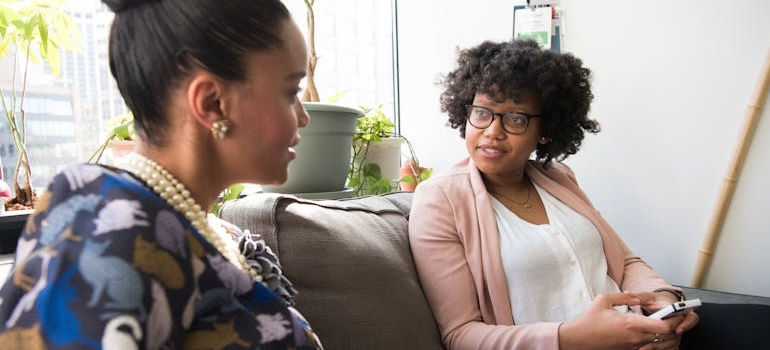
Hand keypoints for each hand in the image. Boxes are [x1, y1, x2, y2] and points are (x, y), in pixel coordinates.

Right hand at [558, 292, 674, 349]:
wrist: (579, 339)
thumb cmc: (589, 321)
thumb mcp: (603, 300)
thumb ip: (622, 296)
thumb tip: (635, 297)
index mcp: (631, 323)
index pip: (664, 327)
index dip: (674, 320)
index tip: (674, 314)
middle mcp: (635, 337)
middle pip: (665, 335)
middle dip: (670, 326)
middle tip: (667, 317)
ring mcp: (633, 345)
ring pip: (656, 341)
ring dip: (659, 332)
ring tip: (654, 322)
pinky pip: (646, 345)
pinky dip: (648, 338)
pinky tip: (640, 330)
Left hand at [634, 292, 699, 349]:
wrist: (661, 304)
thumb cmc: (656, 301)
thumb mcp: (647, 297)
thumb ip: (638, 296)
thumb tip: (628, 293)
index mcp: (677, 310)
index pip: (690, 317)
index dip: (686, 324)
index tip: (677, 329)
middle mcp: (680, 320)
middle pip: (681, 332)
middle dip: (669, 338)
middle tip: (654, 341)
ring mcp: (677, 330)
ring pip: (676, 341)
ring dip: (663, 345)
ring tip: (646, 347)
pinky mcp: (673, 337)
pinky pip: (671, 345)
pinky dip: (661, 348)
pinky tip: (650, 348)